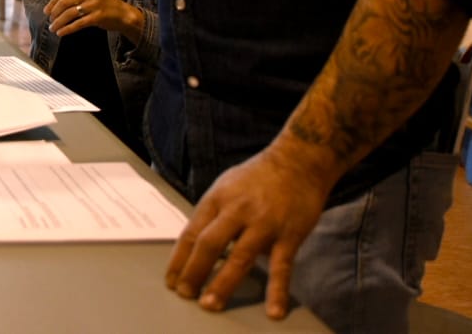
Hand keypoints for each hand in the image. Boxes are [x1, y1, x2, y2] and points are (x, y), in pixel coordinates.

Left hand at [46, 0, 142, 41]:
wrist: (122, 13)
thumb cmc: (103, 4)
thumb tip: (52, 6)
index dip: (51, 3)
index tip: (46, 11)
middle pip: (63, 3)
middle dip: (54, 13)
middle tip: (50, 21)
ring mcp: (93, 4)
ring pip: (69, 14)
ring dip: (58, 23)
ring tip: (53, 28)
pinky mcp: (97, 17)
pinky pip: (77, 24)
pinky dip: (67, 29)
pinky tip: (61, 33)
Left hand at [164, 142, 332, 318]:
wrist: (299, 161)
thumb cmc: (258, 176)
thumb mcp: (226, 186)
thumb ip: (213, 214)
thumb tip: (196, 244)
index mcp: (217, 199)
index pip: (191, 233)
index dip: (179, 259)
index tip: (172, 282)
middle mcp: (237, 210)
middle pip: (208, 244)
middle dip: (194, 272)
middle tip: (185, 296)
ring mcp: (263, 223)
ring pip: (239, 257)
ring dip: (223, 283)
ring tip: (210, 305)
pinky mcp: (289, 235)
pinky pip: (282, 267)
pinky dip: (277, 291)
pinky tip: (273, 311)